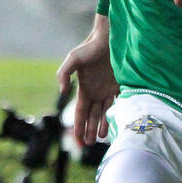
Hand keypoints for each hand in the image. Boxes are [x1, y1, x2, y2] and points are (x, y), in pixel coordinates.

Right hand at [56, 25, 117, 146]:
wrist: (109, 38)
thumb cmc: (90, 47)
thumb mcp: (73, 59)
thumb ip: (64, 74)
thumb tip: (62, 91)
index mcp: (84, 89)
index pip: (80, 112)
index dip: (78, 125)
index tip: (78, 138)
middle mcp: (95, 92)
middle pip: (91, 116)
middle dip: (89, 130)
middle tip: (89, 144)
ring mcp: (107, 90)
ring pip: (104, 113)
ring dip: (102, 126)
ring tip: (101, 138)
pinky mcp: (119, 85)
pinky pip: (118, 103)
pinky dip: (117, 114)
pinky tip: (117, 123)